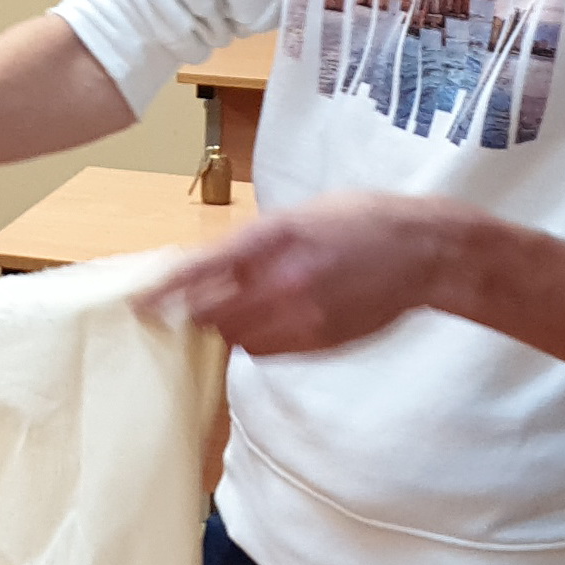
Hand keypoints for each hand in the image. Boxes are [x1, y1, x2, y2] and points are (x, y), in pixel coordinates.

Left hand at [137, 194, 486, 355]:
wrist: (424, 252)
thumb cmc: (361, 221)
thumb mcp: (299, 214)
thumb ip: (253, 241)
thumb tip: (205, 265)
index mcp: (276, 237)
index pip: (203, 270)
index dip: (166, 290)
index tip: (139, 303)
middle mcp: (285, 280)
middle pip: (213, 312)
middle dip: (196, 310)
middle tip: (189, 304)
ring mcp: (304, 316)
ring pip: (238, 336)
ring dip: (227, 326)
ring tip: (242, 307)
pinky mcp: (320, 342)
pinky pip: (268, 351)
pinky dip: (257, 340)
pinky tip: (270, 320)